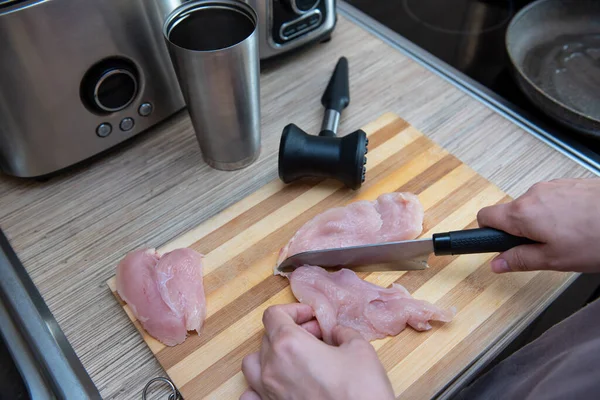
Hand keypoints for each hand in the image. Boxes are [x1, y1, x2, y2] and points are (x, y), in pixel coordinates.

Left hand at [241, 304, 393, 399]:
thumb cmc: (360, 391)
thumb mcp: (359, 348)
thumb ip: (342, 332)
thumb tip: (336, 332)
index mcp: (289, 344)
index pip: (274, 315)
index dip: (294, 311)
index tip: (312, 317)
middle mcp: (272, 367)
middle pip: (267, 336)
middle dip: (291, 331)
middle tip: (317, 337)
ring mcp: (269, 392)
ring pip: (253, 363)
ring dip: (270, 354)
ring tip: (295, 359)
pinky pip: (251, 395)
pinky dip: (258, 386)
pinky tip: (279, 384)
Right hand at [477, 178, 599, 272]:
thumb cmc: (597, 237)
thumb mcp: (554, 260)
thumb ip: (520, 260)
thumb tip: (497, 263)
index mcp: (522, 214)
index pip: (484, 217)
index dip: (486, 232)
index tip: (496, 244)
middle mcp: (533, 194)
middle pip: (511, 213)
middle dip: (521, 231)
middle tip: (544, 249)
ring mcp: (552, 185)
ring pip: (534, 206)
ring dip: (542, 222)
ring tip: (568, 238)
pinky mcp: (569, 182)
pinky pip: (552, 199)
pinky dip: (559, 212)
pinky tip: (579, 225)